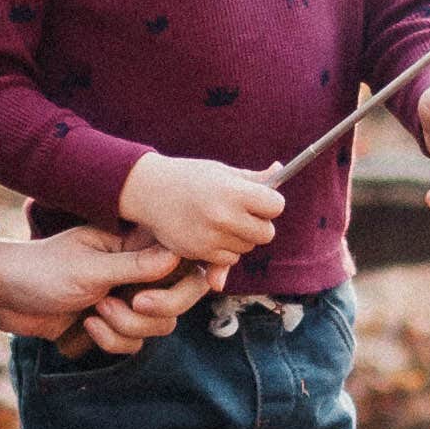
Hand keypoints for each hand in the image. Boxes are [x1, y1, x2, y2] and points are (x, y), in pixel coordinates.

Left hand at [0, 224, 190, 347]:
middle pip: (179, 301)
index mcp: (134, 245)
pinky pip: (134, 343)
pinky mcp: (113, 324)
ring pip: (158, 326)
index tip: (148, 294)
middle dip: (154, 310)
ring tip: (96, 312)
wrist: (3, 297)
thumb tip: (177, 257)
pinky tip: (86, 326)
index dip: (182, 282)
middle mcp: (137, 271)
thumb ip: (135, 266)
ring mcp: (127, 299)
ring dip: (127, 327)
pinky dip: (112, 340)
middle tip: (131, 303)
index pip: (182, 262)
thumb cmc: (41, 270)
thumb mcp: (89, 268)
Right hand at [119, 152, 287, 267]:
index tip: (261, 200)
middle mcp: (223, 217)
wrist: (149, 191)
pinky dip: (224, 251)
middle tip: (241, 212)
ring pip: (247, 248)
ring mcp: (211, 238)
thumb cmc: (190, 177)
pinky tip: (209, 233)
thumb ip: (254, 178)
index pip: (276, 206)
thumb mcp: (222, 172)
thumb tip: (280, 168)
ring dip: (240, 238)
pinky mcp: (199, 253)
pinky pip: (229, 260)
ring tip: (219, 219)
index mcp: (233, 192)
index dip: (270, 203)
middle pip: (266, 233)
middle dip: (259, 224)